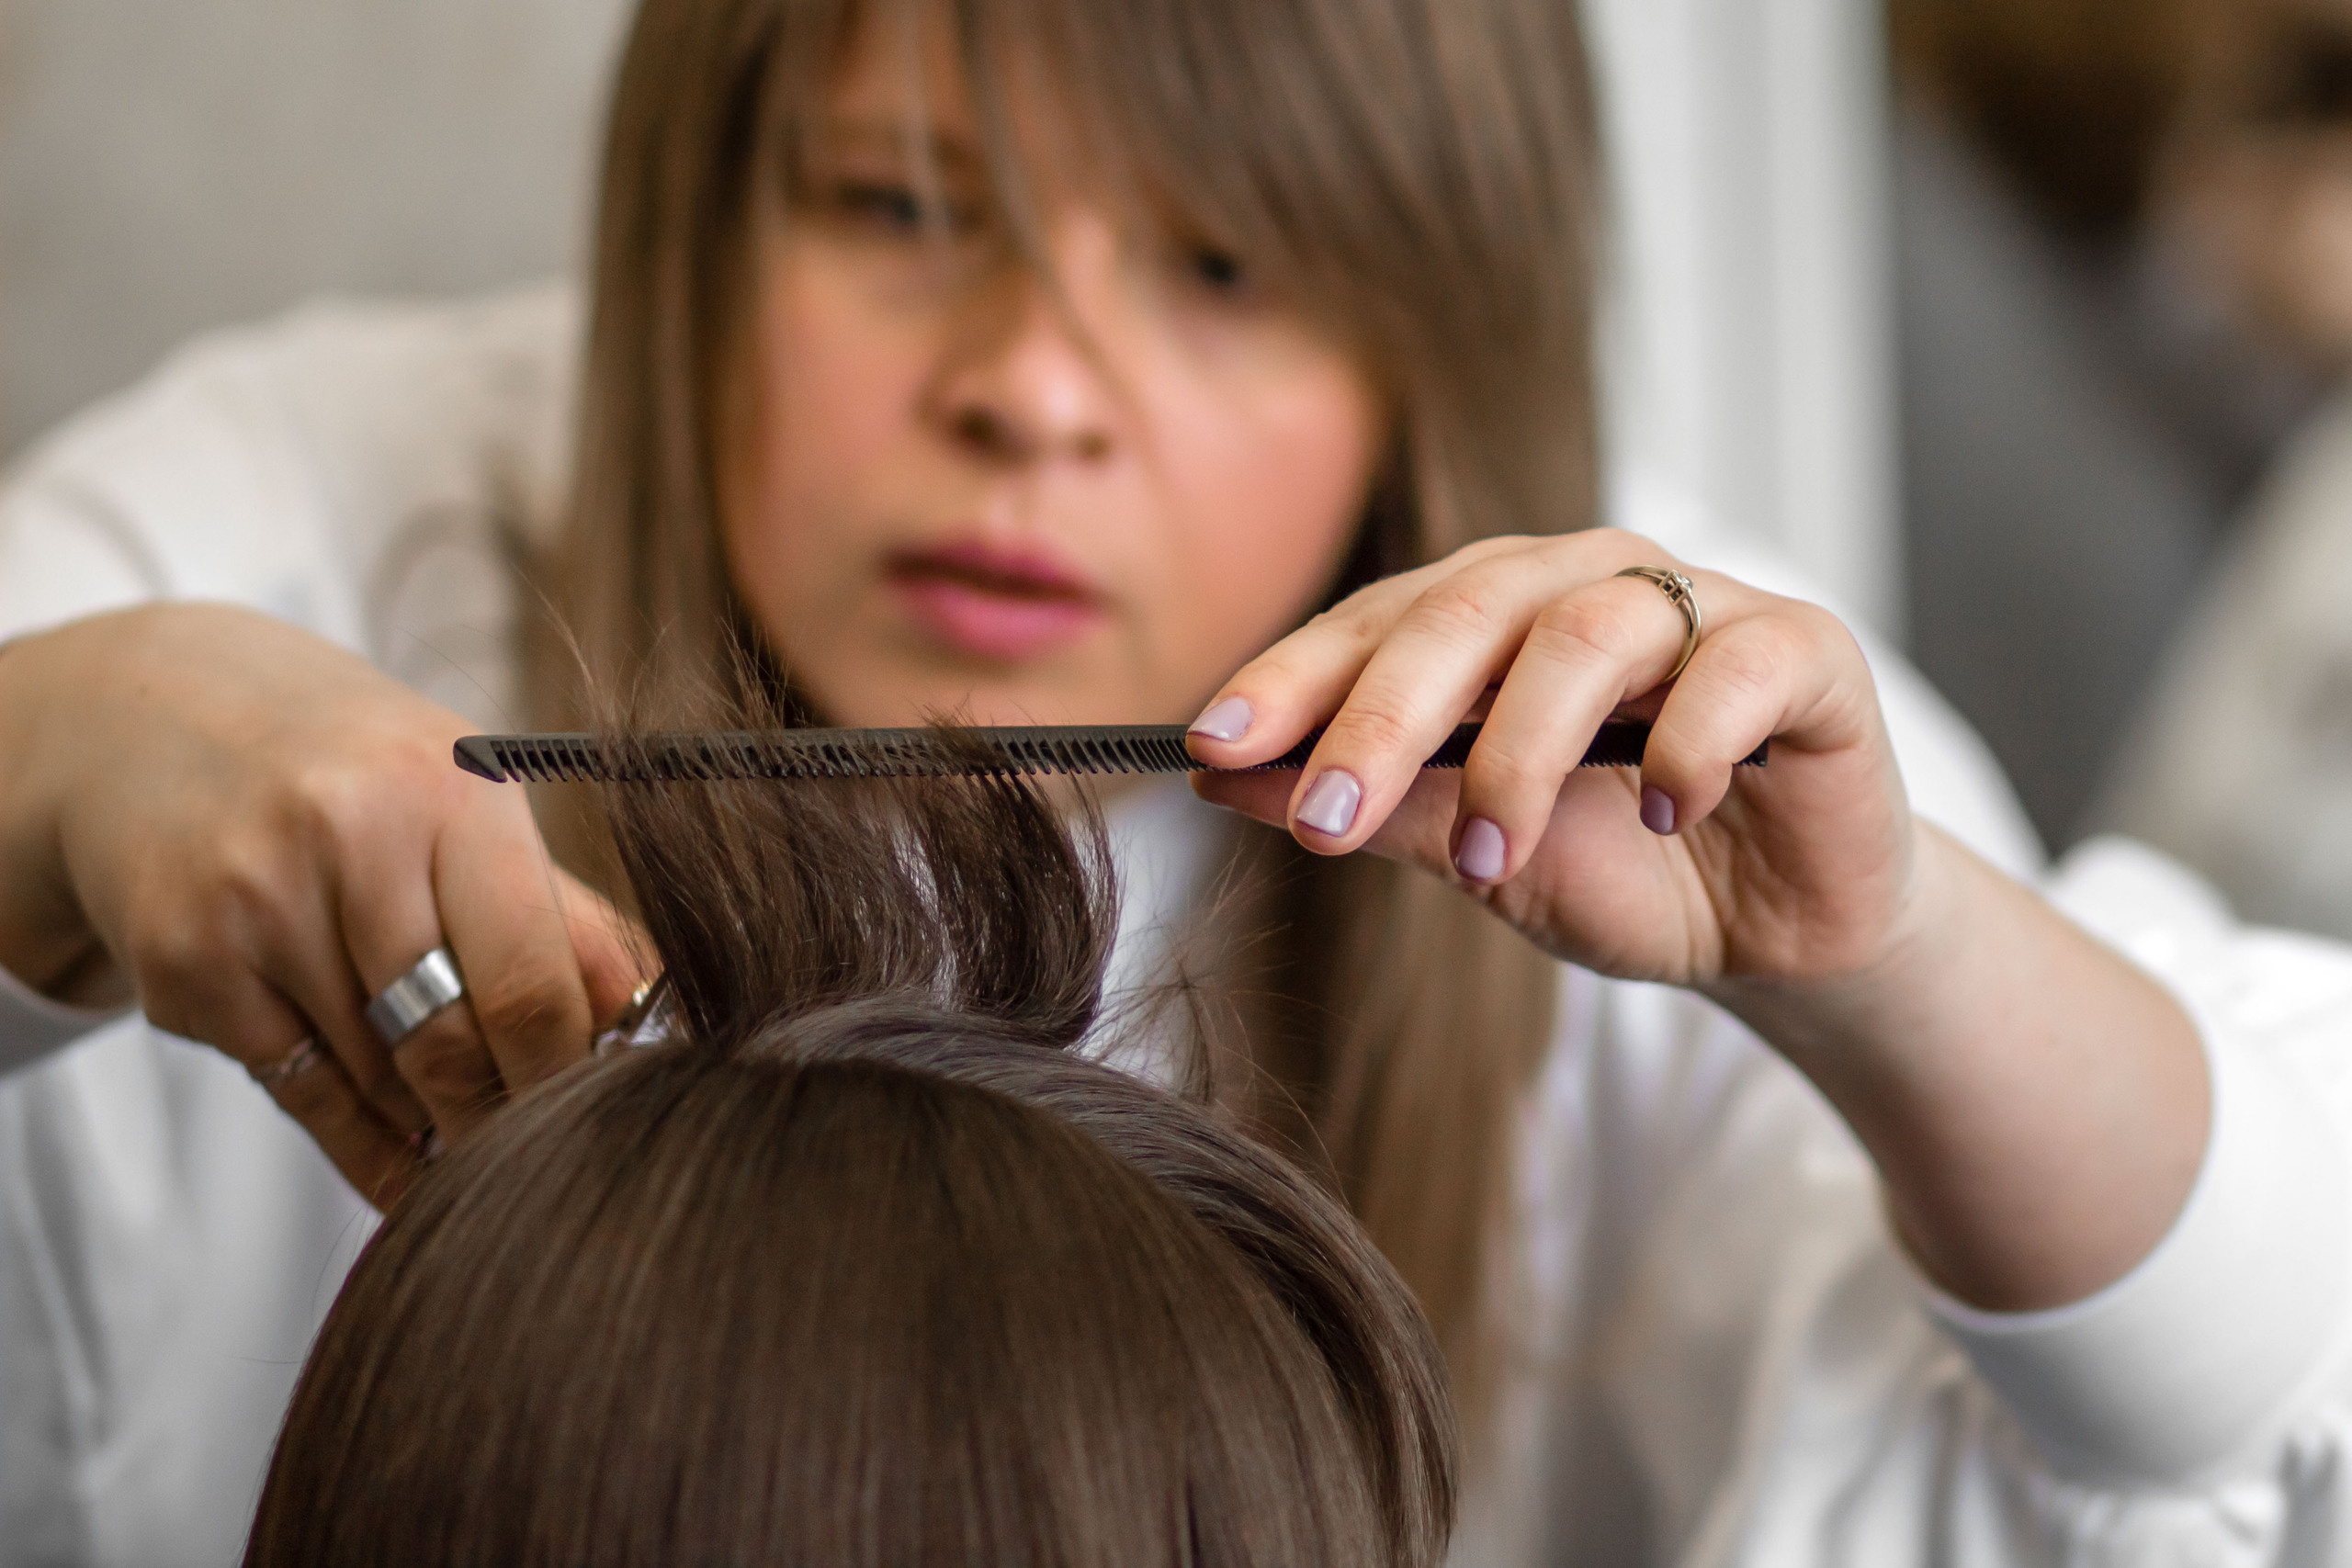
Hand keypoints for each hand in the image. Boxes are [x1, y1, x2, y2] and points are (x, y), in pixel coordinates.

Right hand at [0, 604, 645, 1205]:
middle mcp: (347, 837)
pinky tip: (399, 1158)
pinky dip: (360, 1137)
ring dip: (432, 1124)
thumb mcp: (468, 804)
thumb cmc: (354, 770)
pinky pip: (298, 1092)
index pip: (529, 981)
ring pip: (375, 1080)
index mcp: (449, 792)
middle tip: (543, 1165)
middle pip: (447, 1044)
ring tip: (469, 1136)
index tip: (602, 1126)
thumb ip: (564, 919)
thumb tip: (653, 1020)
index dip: (568, 1077)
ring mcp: (251, 902)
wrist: (156, 715)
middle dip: (500, 1121)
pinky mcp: (181, 963)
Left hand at [1187, 530, 2207, 1308]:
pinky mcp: (1807, 651)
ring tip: (1491, 859)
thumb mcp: (1484, 856)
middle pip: (1472, 609)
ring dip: (1522, 751)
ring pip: (1593, 630)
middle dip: (1381, 715)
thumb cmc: (1623, 874)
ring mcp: (1703, 607)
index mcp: (1500, 613)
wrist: (1779, 935)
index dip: (1296, 678)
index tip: (1211, 746)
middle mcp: (1591, 583)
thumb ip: (1377, 807)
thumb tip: (1223, 778)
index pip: (1380, 620)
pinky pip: (1738, 667)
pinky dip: (1688, 743)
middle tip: (1323, 817)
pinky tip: (1659, 814)